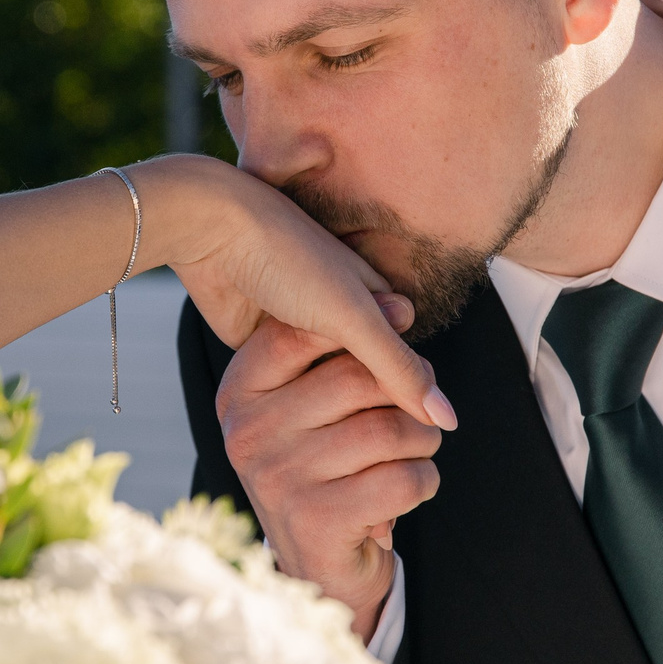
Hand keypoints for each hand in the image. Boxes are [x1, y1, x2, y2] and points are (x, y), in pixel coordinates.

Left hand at [137, 154, 456, 432]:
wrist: (213, 230)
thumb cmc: (289, 256)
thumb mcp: (354, 315)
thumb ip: (398, 369)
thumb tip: (449, 421)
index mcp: (374, 294)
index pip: (404, 359)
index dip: (405, 394)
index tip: (406, 428)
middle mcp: (341, 312)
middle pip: (364, 374)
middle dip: (364, 402)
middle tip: (360, 428)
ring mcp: (302, 330)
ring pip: (324, 381)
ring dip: (325, 402)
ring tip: (327, 433)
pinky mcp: (264, 344)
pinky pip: (287, 381)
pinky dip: (289, 396)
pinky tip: (294, 423)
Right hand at [218, 317, 444, 636]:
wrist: (318, 567)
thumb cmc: (326, 468)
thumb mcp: (313, 407)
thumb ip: (340, 359)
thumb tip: (401, 309)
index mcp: (240, 393)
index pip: (300, 334)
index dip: (365, 322)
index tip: (403, 317)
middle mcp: (247, 433)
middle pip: (358, 378)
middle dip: (408, 393)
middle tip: (422, 411)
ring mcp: (277, 478)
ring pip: (389, 429)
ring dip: (423, 441)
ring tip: (416, 452)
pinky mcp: (315, 521)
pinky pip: (404, 480)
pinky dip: (424, 482)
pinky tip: (409, 490)